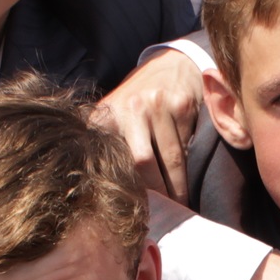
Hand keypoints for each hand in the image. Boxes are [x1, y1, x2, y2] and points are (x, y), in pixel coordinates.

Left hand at [93, 48, 204, 197]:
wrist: (171, 65)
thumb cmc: (138, 99)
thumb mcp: (113, 113)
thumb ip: (103, 140)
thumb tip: (89, 183)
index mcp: (107, 114)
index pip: (113, 159)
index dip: (125, 187)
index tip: (132, 210)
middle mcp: (130, 107)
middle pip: (143, 164)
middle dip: (156, 193)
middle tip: (163, 213)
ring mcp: (158, 105)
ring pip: (171, 160)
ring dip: (178, 188)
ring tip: (180, 206)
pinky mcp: (183, 106)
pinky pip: (187, 148)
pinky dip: (190, 168)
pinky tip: (190, 181)